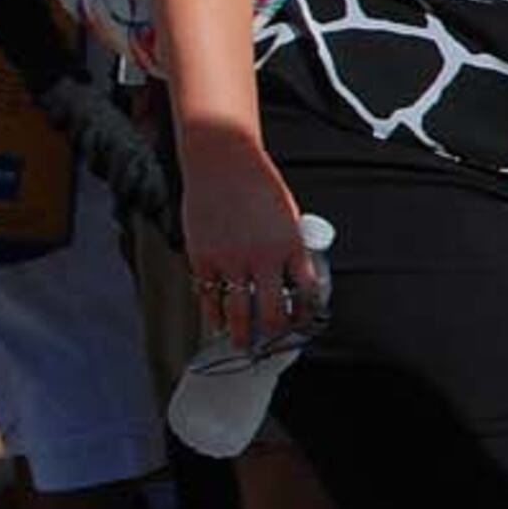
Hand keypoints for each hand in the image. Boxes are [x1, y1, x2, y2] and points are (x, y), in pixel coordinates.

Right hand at [177, 133, 323, 356]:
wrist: (223, 162)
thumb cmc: (258, 184)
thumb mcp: (287, 215)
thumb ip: (289, 246)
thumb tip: (291, 274)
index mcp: (290, 246)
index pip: (304, 293)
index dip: (305, 314)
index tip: (303, 325)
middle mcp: (261, 259)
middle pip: (271, 312)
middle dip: (273, 335)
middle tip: (272, 345)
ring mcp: (230, 261)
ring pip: (237, 311)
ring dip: (241, 333)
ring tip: (243, 344)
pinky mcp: (202, 258)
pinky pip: (207, 295)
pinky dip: (213, 313)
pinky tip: (217, 323)